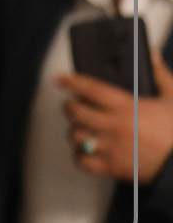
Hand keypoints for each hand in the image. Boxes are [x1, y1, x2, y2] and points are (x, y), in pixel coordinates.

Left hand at [61, 50, 172, 182]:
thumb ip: (161, 75)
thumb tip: (151, 56)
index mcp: (128, 108)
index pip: (91, 89)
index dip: (72, 82)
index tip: (61, 79)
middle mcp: (116, 126)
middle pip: (76, 112)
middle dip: (70, 106)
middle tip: (73, 105)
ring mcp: (112, 148)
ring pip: (76, 136)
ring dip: (74, 129)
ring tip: (81, 126)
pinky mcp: (113, 167)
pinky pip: (83, 161)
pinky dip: (79, 155)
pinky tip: (87, 149)